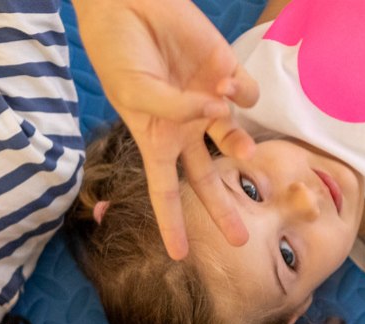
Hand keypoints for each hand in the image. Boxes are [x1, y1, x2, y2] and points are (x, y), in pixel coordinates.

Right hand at [76, 0, 259, 258]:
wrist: (129, 4)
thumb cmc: (120, 52)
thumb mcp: (135, 91)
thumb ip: (176, 110)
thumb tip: (217, 112)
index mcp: (156, 139)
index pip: (165, 191)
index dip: (171, 224)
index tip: (178, 256)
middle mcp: (185, 127)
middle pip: (208, 179)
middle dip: (224, 210)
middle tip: (242, 239)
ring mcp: (207, 101)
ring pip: (235, 140)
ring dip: (241, 149)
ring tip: (244, 150)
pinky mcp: (225, 72)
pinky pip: (244, 96)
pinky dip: (240, 95)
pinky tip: (222, 82)